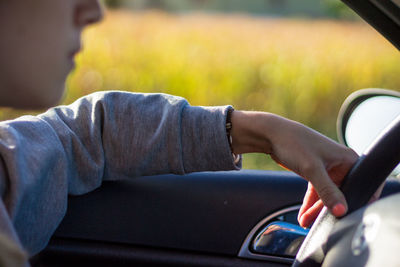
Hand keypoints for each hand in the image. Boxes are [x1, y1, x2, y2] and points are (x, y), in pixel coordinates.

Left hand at [230, 111, 358, 226]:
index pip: (359, 186)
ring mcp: (328, 168)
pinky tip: (303, 215)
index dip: (354, 202)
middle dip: (328, 209)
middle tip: (318, 223)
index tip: (345, 217)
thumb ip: (328, 191)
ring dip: (316, 209)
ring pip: (327, 194)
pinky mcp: (315, 171)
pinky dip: (310, 203)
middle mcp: (341, 163)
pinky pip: (317, 191)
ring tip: (306, 221)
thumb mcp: (312, 169)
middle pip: (341, 193)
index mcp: (349, 159)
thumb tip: (341, 210)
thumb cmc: (294, 143)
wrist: (271, 135)